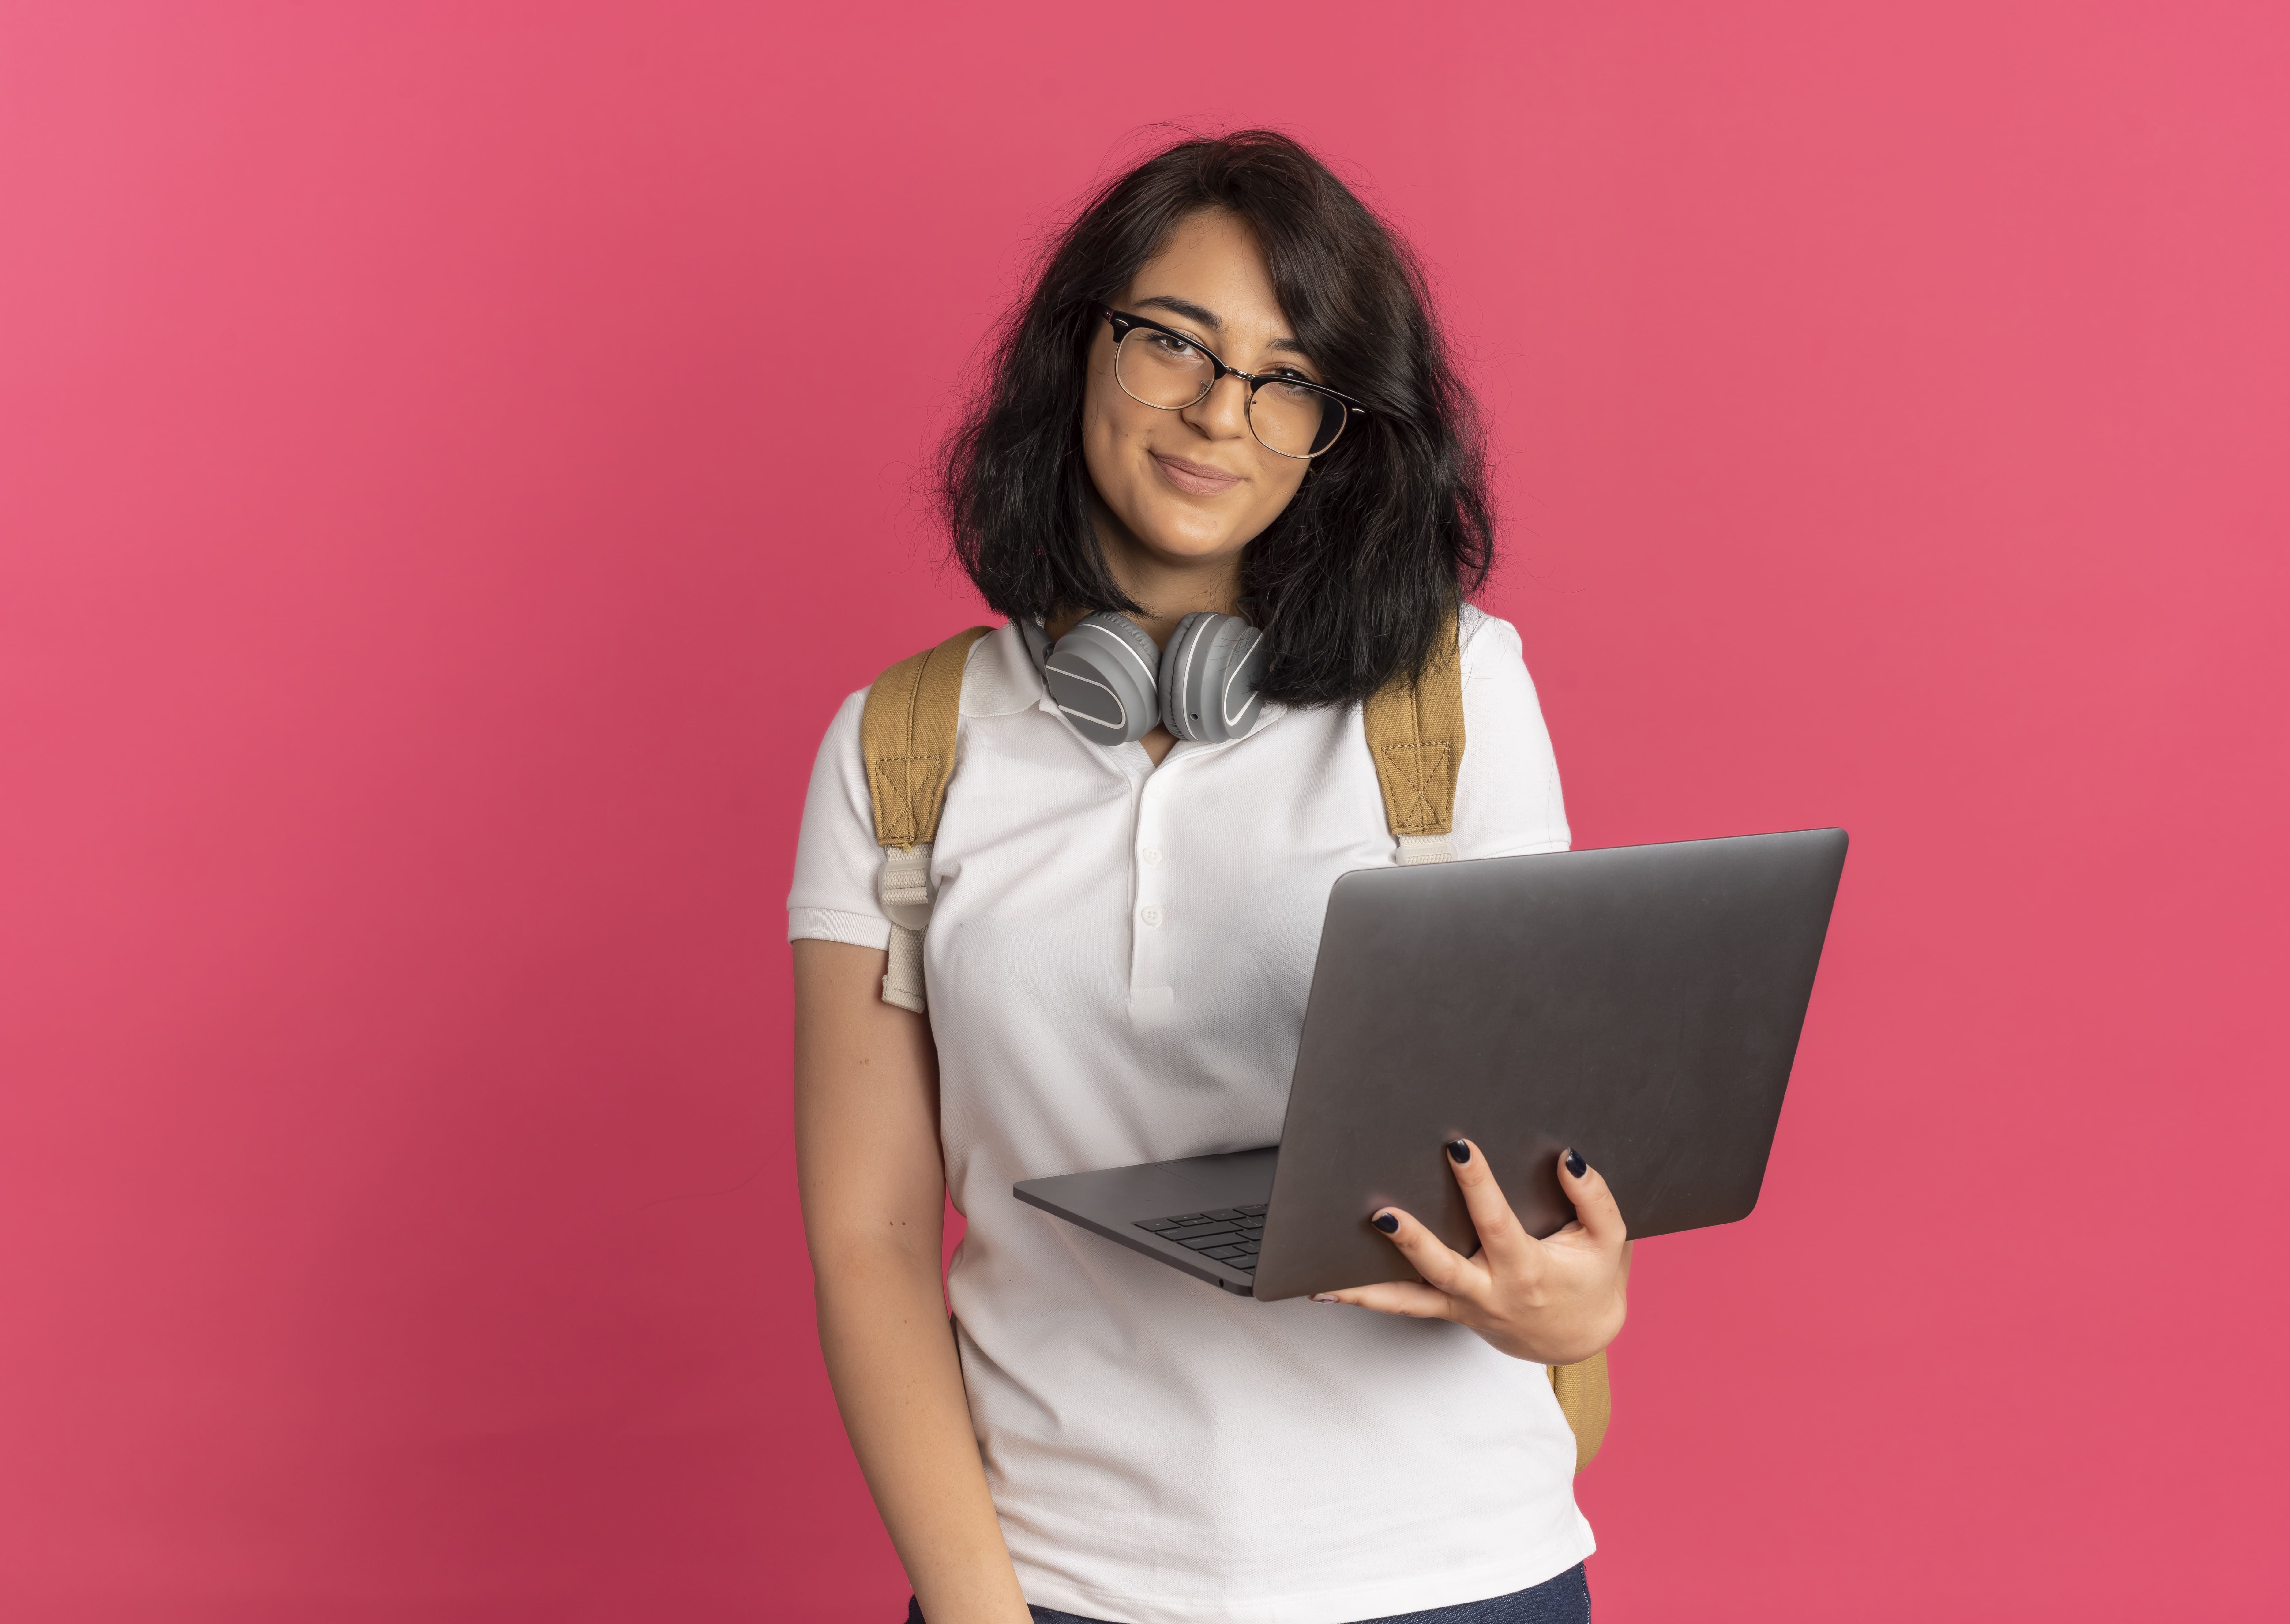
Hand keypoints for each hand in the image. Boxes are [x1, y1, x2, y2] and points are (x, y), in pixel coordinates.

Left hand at [1312, 1140, 1629, 1364]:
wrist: (1581, 1335)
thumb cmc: (1594, 1280)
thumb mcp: (1610, 1240)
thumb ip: (1593, 1198)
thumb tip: (1568, 1159)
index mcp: (1527, 1270)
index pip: (1497, 1224)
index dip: (1478, 1185)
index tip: (1458, 1147)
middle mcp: (1490, 1292)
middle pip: (1444, 1267)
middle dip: (1413, 1240)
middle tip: (1383, 1214)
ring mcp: (1465, 1306)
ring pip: (1411, 1299)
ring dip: (1369, 1288)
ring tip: (1329, 1278)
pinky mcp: (1451, 1310)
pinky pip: (1406, 1306)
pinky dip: (1368, 1298)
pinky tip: (1327, 1289)